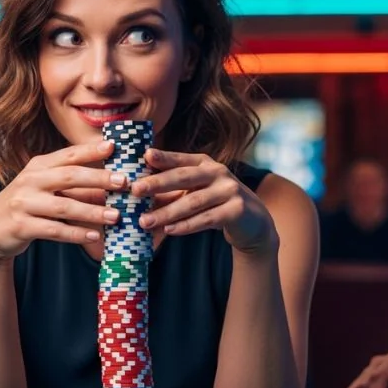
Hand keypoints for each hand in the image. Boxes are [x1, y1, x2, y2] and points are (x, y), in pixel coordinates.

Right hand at [0, 141, 127, 260]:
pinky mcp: (20, 226)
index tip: (114, 146)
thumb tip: (112, 185)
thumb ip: (75, 187)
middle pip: (69, 176)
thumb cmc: (27, 206)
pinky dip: (76, 234)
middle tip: (123, 182)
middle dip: (98, 178)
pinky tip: (95, 236)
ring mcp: (23, 203)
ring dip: (92, 211)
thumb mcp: (46, 190)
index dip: (90, 150)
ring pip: (64, 206)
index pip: (68, 155)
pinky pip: (54, 230)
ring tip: (116, 216)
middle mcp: (29, 180)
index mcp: (37, 166)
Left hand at [130, 150, 276, 253]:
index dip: (163, 157)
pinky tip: (169, 230)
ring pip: (193, 202)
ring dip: (167, 212)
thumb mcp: (194, 192)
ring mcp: (229, 190)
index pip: (180, 159)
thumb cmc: (214, 204)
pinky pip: (207, 219)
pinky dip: (186, 225)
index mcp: (204, 163)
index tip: (145, 156)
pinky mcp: (237, 210)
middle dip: (158, 183)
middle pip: (184, 177)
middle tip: (135, 190)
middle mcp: (218, 172)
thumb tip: (136, 195)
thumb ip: (170, 191)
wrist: (251, 222)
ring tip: (145, 221)